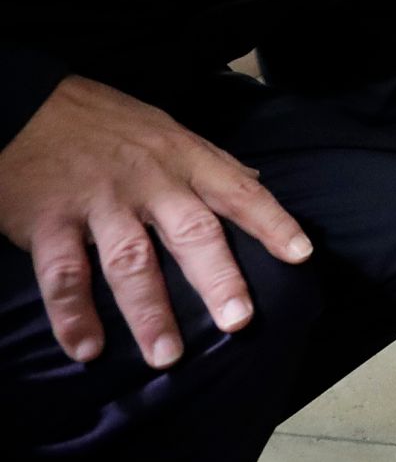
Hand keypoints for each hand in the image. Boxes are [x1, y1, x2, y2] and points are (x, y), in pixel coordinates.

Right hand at [0, 75, 312, 368]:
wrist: (25, 105)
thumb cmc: (105, 123)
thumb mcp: (166, 130)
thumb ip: (209, 162)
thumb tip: (253, 179)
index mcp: (184, 159)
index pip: (239, 191)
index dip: (273, 223)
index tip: (302, 256)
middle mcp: (149, 182)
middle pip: (192, 232)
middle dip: (218, 278)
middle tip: (239, 321)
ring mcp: (100, 202)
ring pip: (130, 260)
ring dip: (149, 312)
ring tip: (167, 356)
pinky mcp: (50, 220)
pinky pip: (63, 273)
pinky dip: (73, 314)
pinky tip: (87, 349)